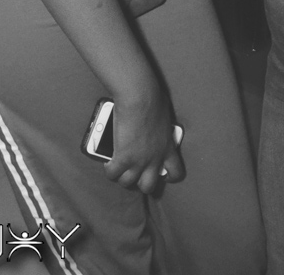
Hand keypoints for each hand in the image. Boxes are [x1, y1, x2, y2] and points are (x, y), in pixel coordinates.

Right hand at [104, 77, 184, 193]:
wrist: (140, 97)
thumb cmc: (153, 99)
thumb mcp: (164, 118)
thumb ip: (161, 129)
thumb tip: (156, 126)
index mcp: (167, 148)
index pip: (175, 172)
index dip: (169, 176)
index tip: (163, 175)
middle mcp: (154, 159)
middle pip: (148, 186)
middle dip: (141, 183)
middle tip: (135, 174)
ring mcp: (138, 161)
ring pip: (128, 183)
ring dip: (122, 176)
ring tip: (119, 168)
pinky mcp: (122, 158)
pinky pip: (112, 174)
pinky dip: (109, 170)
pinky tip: (108, 162)